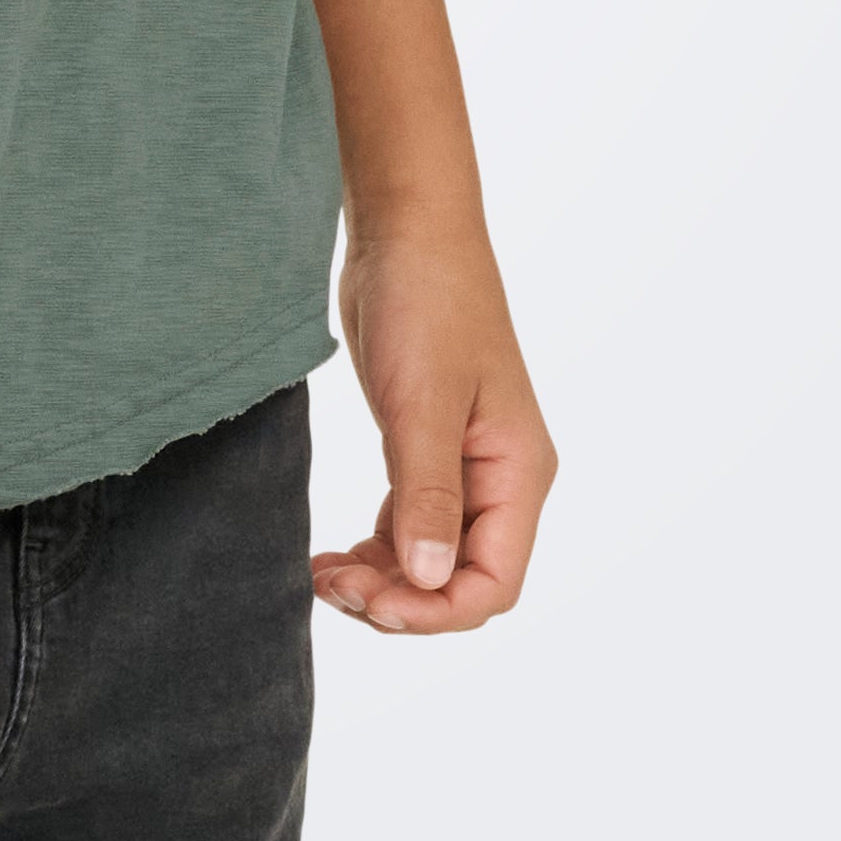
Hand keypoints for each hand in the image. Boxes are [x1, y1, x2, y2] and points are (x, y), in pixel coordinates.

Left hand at [316, 220, 555, 634]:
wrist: (407, 229)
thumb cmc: (427, 302)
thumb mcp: (423, 401)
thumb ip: (427, 493)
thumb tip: (432, 580)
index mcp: (518, 472)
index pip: (493, 582)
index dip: (435, 610)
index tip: (372, 603)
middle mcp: (500, 478)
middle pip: (460, 580)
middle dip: (401, 598)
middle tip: (331, 585)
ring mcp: (464, 465)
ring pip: (432, 558)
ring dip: (383, 579)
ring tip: (322, 575)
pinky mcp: (426, 447)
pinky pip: (409, 523)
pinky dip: (376, 547)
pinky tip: (336, 553)